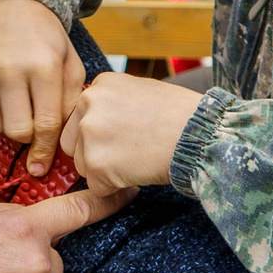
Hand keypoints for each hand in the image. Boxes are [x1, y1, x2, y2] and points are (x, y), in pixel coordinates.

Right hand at [0, 0, 83, 176]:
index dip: (45, 151)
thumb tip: (57, 147)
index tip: (41, 167)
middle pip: (16, 132)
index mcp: (42, 67)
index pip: (45, 125)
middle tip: (31, 120)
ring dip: (6, 122)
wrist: (10, 1)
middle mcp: (7, 69)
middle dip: (26, 135)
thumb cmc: (45, 37)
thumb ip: (69, 104)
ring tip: (15, 101)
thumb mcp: (70, 63)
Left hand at [59, 71, 205, 191]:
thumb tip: (96, 120)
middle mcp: (89, 104)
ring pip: (82, 165)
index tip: (122, 136)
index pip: (80, 117)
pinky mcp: (97, 163)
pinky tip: (138, 172)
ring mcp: (90, 133)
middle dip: (95, 153)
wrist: (200, 135)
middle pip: (73, 141)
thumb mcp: (141, 91)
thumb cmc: (180, 115)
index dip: (100, 133)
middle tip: (129, 152)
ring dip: (104, 171)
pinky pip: (96, 186)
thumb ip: (113, 103)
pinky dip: (114, 187)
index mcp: (100, 85)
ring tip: (137, 159)